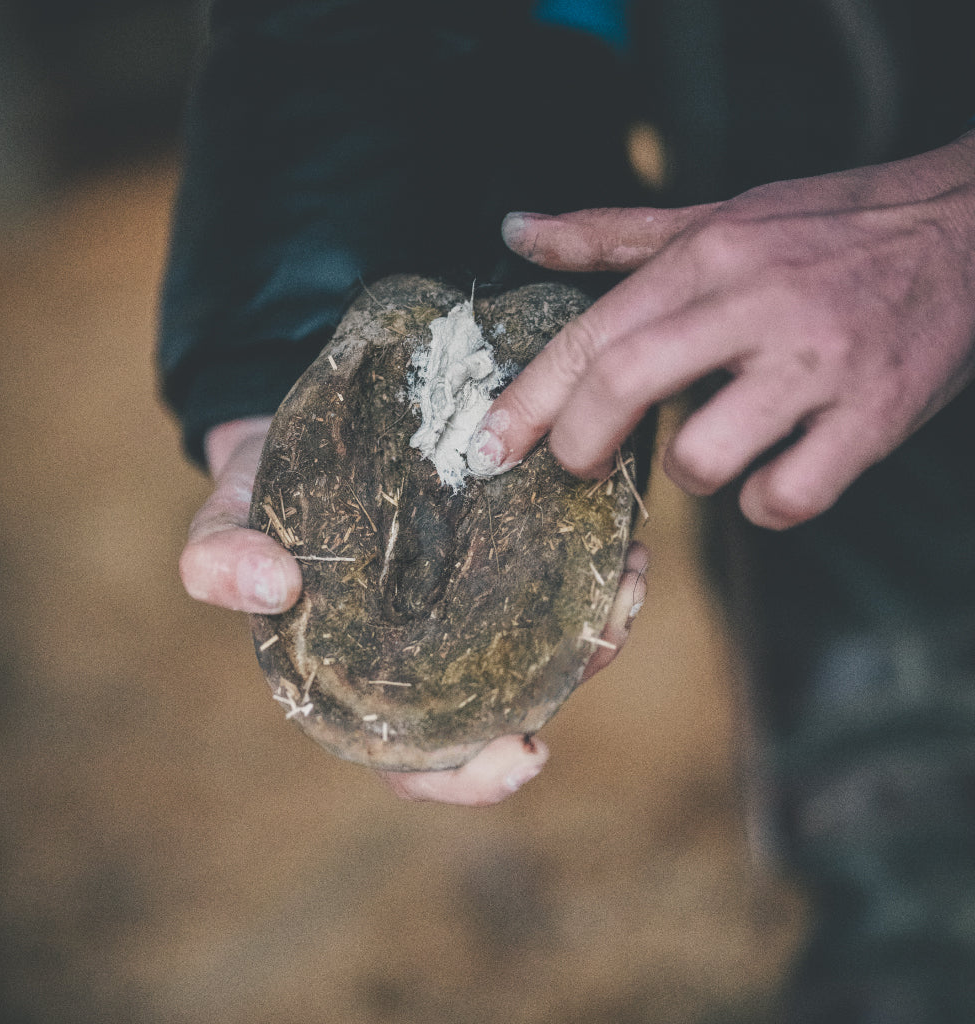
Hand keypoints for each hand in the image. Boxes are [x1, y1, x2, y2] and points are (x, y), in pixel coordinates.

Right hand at [181, 418, 647, 804]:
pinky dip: (592, 570)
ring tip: (626, 578)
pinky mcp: (499, 554)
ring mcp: (471, 606)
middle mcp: (429, 654)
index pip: (418, 761)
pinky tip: (618, 537)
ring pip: (549, 645)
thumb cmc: (264, 494)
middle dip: (566, 684)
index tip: (526, 756)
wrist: (302, 432)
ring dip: (597, 623)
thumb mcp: (227, 520)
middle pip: (506, 703)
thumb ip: (219, 558)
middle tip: (605, 641)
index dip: (469, 777)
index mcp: (362, 681)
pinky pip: (558, 580)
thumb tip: (269, 587)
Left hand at [477, 131, 974, 528]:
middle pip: (626, 386)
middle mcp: (755, 306)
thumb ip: (610, 237)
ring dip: (692, 473)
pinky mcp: (872, 416)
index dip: (527, 399)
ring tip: (712, 451)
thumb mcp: (716, 219)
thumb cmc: (825, 231)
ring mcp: (816, 365)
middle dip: (579, 445)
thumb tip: (518, 232)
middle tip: (578, 467)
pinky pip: (788, 496)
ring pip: (706, 456)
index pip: (592, 335)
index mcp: (708, 257)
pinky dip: (767, 503)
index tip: (488, 446)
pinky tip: (775, 474)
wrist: (967, 229)